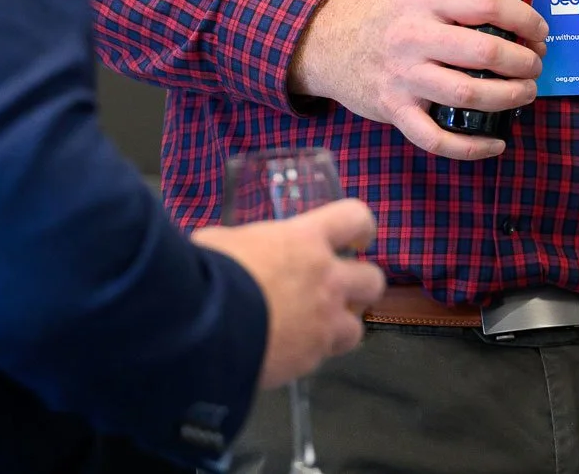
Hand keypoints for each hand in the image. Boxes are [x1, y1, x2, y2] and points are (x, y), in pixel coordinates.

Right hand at [193, 198, 385, 389]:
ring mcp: (323, 323)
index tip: (356, 239)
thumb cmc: (211, 272)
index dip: (361, 227)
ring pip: (357, 329)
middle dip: (361, 285)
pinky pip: (320, 358)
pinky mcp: (309, 361)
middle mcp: (326, 280)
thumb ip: (247, 246)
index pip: (355, 217)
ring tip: (316, 329)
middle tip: (340, 290)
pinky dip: (306, 355)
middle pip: (373, 280)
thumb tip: (239, 255)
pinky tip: (283, 354)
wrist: (204, 329)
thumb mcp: (224, 242)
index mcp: (306, 240)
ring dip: (340, 327)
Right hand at [289, 0, 548, 160]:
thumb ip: (457, 2)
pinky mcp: (395, 111)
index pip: (486, 3)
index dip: (523, 19)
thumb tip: (515, 22)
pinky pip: (438, 139)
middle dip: (522, 62)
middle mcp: (413, 37)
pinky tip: (497, 143)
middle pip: (484, 50)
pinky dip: (472, 148)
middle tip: (535, 66)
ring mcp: (404, 77)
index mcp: (424, 0)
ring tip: (525, 93)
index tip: (539, 32)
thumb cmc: (385, 18)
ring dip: (508, 97)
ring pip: (468, 93)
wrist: (328, 43)